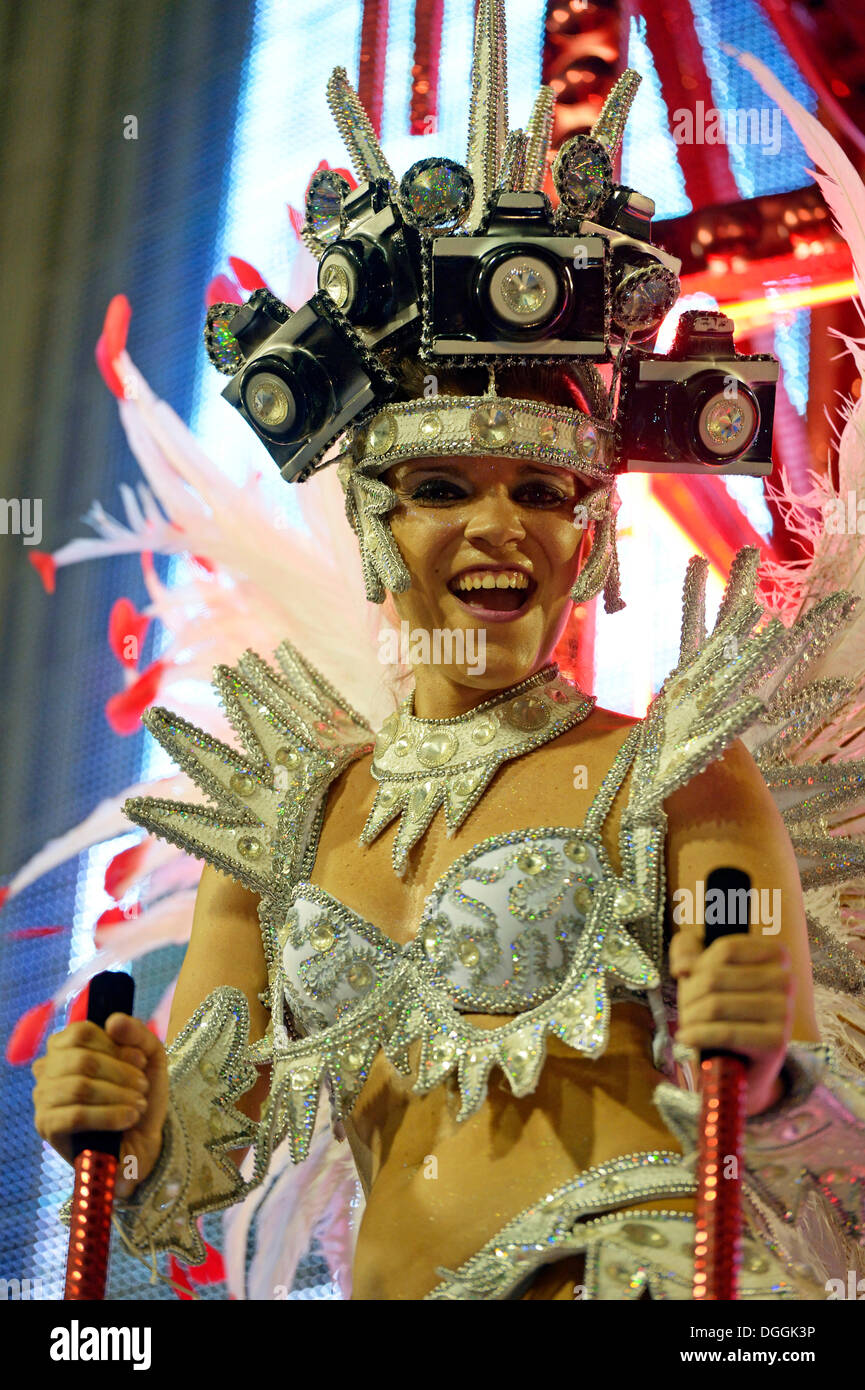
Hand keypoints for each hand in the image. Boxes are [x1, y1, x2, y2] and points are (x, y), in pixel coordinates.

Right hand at [32, 1013, 168, 1197]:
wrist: (141, 1139)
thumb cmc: (138, 1092)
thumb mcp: (149, 1057)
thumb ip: (137, 1033)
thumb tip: (113, 1021)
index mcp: (66, 1045)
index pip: (81, 1032)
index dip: (115, 1045)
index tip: (141, 1060)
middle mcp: (47, 1068)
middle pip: (82, 1060)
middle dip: (121, 1073)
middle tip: (142, 1086)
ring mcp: (43, 1097)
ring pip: (80, 1087)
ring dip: (118, 1095)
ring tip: (138, 1104)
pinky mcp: (47, 1126)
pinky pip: (76, 1115)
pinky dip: (109, 1115)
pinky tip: (128, 1118)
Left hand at [669, 931, 793, 1115]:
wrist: (743, 1064)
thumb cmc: (722, 1009)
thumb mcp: (703, 970)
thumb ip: (688, 950)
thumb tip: (683, 966)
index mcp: (775, 955)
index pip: (726, 949)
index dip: (697, 964)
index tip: (688, 977)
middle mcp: (786, 980)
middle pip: (715, 977)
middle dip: (688, 995)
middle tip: (684, 1009)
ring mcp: (784, 1011)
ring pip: (715, 1004)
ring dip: (690, 1017)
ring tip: (687, 1024)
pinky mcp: (776, 1042)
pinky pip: (726, 1033)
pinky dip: (699, 1035)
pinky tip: (687, 1038)